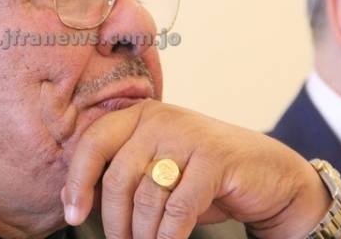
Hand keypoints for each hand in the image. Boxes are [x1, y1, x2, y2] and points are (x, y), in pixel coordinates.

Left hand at [61, 100, 331, 238]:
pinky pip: (177, 209)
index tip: (73, 215)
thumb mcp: (157, 169)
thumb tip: (74, 200)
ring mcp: (187, 135)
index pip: (93, 143)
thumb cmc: (203, 175)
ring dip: (142, 234)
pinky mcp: (213, 158)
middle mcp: (159, 118)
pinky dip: (168, 237)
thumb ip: (121, 175)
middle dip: (113, 221)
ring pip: (146, 198)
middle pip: (118, 176)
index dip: (77, 181)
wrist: (267, 174)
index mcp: (138, 115)